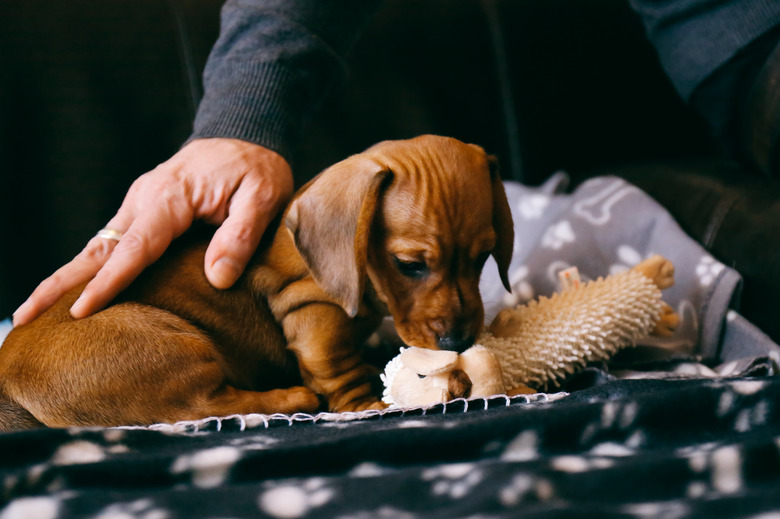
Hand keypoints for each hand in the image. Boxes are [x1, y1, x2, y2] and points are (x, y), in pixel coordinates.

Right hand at [12, 138, 292, 325]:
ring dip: (66, 278)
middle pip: (97, 247)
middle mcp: (145, 199)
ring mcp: (140, 203)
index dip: (109, 282)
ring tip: (33, 314)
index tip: (81, 312)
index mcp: (171, 196)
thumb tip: (217, 278)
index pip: (135, 246)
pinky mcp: (145, 210)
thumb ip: (241, 236)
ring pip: (97, 246)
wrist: (246, 134)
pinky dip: (89, 267)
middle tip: (23, 317)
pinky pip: (111, 243)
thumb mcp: (263, 197)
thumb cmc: (256, 167)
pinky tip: (76, 291)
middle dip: (59, 283)